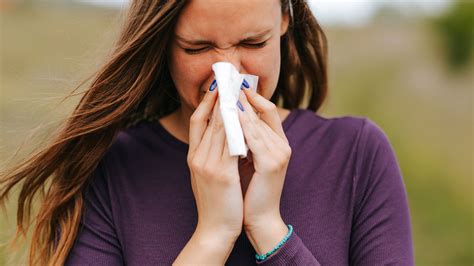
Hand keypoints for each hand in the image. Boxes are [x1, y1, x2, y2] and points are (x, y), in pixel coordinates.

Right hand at [186, 85, 243, 240]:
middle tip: (228, 75)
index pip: (197, 120)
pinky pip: (230, 142)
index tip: (217, 85)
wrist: (214, 229)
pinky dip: (237, 125)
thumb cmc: (215, 202)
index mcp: (193, 156)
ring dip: (229, 103)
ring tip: (237, 86)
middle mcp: (197, 156)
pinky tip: (245, 113)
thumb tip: (223, 133)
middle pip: (207, 117)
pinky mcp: (220, 173)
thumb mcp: (207, 174)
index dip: (206, 100)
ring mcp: (206, 164)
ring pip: (218, 125)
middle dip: (219, 94)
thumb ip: (212, 153)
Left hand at [236, 87, 291, 232]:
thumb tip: (229, 117)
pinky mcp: (272, 164)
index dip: (251, 95)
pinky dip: (239, 126)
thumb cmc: (248, 190)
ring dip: (239, 106)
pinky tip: (226, 116)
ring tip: (223, 92)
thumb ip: (244, 139)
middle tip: (226, 79)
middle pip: (263, 111)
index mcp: (277, 142)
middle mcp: (282, 145)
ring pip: (256, 122)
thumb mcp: (247, 159)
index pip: (267, 110)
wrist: (257, 219)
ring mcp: (279, 153)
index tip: (233, 83)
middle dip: (243, 95)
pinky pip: (253, 138)